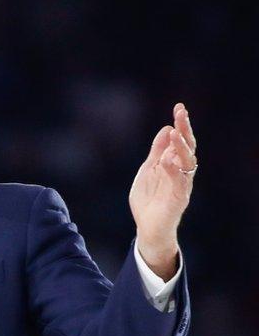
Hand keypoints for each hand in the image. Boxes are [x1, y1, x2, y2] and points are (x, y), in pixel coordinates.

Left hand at [129, 103, 196, 277]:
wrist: (148, 228)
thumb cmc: (149, 200)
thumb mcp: (148, 169)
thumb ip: (157, 151)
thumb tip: (166, 128)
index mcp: (174, 164)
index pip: (181, 141)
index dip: (181, 125)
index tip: (179, 107)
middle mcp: (181, 173)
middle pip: (188, 148)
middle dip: (185, 130)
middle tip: (181, 113)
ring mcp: (181, 185)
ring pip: (188, 163)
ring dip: (181, 147)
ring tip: (176, 132)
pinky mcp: (178, 200)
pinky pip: (179, 183)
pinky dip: (173, 171)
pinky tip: (167, 160)